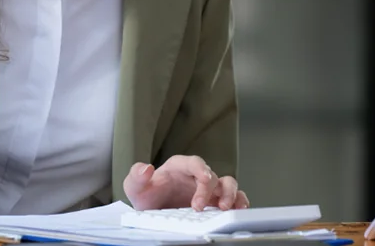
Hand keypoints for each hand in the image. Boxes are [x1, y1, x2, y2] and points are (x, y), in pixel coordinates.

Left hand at [123, 155, 248, 211]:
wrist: (153, 212)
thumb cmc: (148, 196)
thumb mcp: (135, 187)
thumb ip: (136, 175)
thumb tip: (146, 168)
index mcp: (179, 167)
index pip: (193, 162)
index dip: (200, 168)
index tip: (203, 178)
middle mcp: (196, 176)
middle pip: (211, 175)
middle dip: (208, 191)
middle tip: (199, 207)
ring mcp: (208, 189)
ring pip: (227, 183)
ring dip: (230, 194)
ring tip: (225, 208)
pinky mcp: (215, 201)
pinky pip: (234, 197)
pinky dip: (239, 202)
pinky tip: (238, 210)